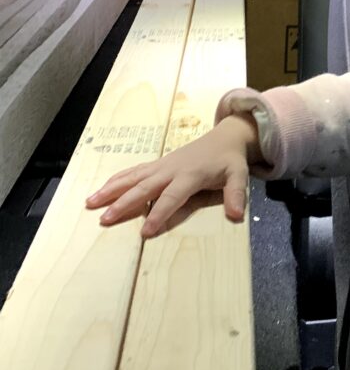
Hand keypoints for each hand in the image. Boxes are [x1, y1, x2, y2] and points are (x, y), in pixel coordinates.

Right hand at [85, 114, 260, 236]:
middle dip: (124, 203)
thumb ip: (236, 194)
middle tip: (105, 219)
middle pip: (144, 188)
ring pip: (132, 178)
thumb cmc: (229, 160)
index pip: (172, 197)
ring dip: (111, 189)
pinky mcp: (156, 164)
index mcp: (190, 175)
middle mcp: (171, 170)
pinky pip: (133, 172)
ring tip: (90, 203)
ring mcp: (161, 165)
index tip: (145, 232)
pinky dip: (116, 180)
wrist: (224, 137)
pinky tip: (101, 189)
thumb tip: (237, 215)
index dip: (159, 214)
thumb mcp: (239, 175)